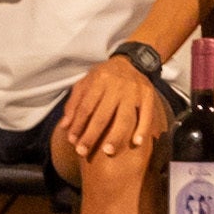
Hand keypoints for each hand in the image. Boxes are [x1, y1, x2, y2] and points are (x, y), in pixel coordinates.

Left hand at [52, 50, 168, 161]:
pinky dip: (142, 129)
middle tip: (84, 152)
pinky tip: (136, 143)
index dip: (78, 125)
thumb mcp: (85, 83)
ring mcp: (134, 91)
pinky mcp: (148, 95)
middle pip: (103, 116)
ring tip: (108, 152)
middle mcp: (117, 86)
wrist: (132, 62)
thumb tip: (64, 126)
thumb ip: (74, 103)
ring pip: (124, 118)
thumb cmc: (104, 77)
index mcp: (99, 81)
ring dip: (116, 136)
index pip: (86, 107)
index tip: (73, 142)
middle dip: (92, 136)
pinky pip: (146, 115)